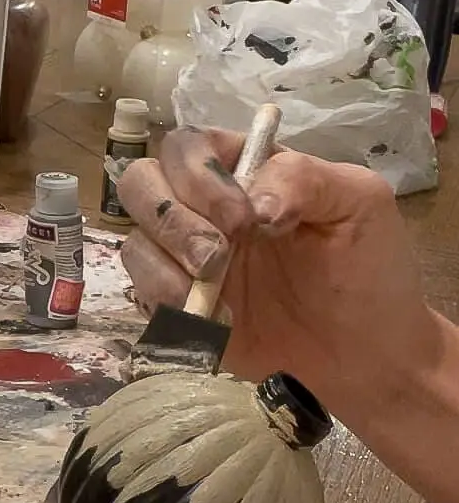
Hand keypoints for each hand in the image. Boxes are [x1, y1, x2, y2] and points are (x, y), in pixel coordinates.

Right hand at [117, 128, 434, 416]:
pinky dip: (166, 306)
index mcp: (244, 171)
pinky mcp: (179, 309)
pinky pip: (141, 296)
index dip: (198, 175)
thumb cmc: (369, 271)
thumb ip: (305, 179)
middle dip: (171, 220)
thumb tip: (253, 202)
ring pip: (134, 242)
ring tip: (213, 295)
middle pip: (141, 185)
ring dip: (164, 266)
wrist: (366, 355)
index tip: (241, 219)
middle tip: (216, 259)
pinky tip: (212, 322)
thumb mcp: (359, 204)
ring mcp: (186, 260)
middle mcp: (204, 209)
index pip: (188, 147)